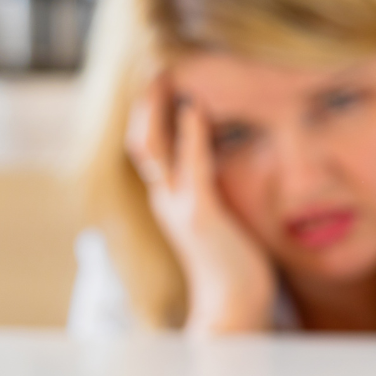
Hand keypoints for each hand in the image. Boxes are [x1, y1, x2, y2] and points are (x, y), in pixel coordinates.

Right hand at [126, 75, 275, 332]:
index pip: (151, 148)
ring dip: (156, 109)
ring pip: (152, 148)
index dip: (151, 114)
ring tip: (165, 75)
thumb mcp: (222, 219)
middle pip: (140, 141)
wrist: (234, 308)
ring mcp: (179, 207)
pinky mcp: (200, 215)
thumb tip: (227, 167)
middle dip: (144, 103)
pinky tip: (195, 108)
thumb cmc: (235, 266)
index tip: (161, 80)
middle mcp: (167, 200)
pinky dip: (191, 135)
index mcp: (171, 200)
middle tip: (156, 67)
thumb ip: (216, 191)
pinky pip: (191, 167)